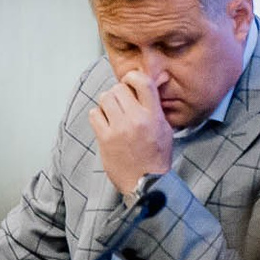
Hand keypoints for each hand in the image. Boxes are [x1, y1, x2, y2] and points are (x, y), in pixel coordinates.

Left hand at [87, 70, 173, 195]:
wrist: (146, 183)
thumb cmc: (156, 156)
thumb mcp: (164, 129)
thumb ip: (154, 108)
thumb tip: (143, 87)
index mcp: (154, 116)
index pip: (142, 82)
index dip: (133, 76)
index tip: (130, 81)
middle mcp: (136, 119)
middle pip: (118, 88)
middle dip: (118, 93)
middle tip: (122, 104)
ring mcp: (119, 128)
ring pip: (105, 98)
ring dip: (107, 104)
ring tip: (114, 115)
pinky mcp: (105, 138)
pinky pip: (94, 114)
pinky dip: (98, 116)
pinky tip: (106, 125)